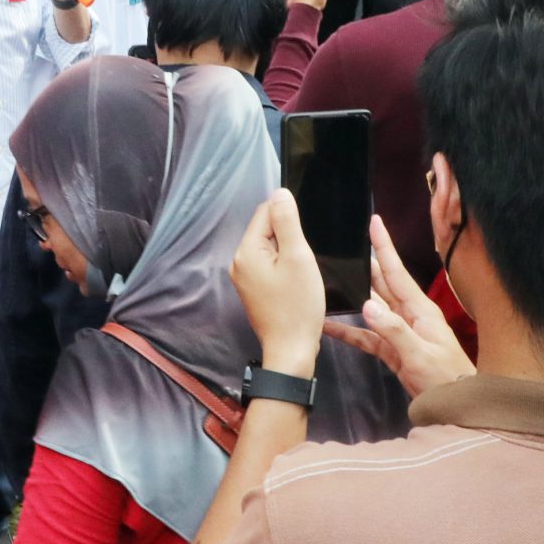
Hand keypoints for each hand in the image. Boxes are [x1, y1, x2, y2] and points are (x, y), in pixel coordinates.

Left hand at [229, 190, 323, 377]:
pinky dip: (285, 268)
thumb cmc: (298, 306)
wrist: (291, 350)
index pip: (266, 212)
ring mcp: (244, 278)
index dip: (290, 219)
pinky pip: (269, 266)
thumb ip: (287, 222)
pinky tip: (296, 283)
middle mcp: (239, 262)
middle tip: (304, 260)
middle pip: (266, 230)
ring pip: (270, 249)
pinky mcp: (254, 290)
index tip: (304, 239)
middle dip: (289, 237)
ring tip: (301, 273)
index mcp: (246, 251)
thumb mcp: (298, 257)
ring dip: (288, 253)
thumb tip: (279, 193)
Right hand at [320, 215, 472, 395]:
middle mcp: (410, 315)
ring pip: (372, 308)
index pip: (396, 272)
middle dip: (365, 264)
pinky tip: (329, 327)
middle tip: (344, 246)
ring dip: (353, 296)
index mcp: (420, 310)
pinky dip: (349, 332)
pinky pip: (367, 337)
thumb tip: (366, 305)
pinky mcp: (393, 351)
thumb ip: (394, 330)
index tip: (374, 223)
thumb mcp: (420, 354)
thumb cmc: (446, 379)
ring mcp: (401, 333)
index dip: (384, 247)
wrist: (457, 407)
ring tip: (330, 280)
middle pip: (382, 284)